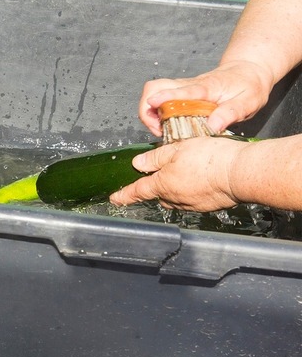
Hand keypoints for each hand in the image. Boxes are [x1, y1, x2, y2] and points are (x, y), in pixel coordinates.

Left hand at [109, 137, 248, 211]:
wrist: (241, 173)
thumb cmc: (210, 158)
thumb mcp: (176, 150)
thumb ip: (154, 158)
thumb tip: (138, 164)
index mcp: (163, 184)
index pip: (138, 191)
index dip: (124, 195)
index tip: (115, 198)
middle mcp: (175, 198)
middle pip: (158, 194)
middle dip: (156, 187)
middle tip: (162, 174)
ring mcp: (193, 205)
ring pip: (176, 198)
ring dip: (175, 189)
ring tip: (186, 173)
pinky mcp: (209, 206)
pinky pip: (193, 200)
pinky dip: (192, 191)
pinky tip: (202, 179)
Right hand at [137, 60, 276, 136]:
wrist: (248, 71)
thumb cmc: (250, 86)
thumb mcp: (249, 102)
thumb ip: (231, 113)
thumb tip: (212, 126)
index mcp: (207, 87)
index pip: (182, 90)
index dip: (165, 96)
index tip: (152, 103)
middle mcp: (189, 84)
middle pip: (155, 86)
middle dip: (147, 107)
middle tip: (158, 128)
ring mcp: (182, 87)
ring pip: (153, 91)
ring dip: (149, 111)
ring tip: (161, 129)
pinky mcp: (179, 91)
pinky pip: (158, 97)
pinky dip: (154, 111)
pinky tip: (166, 123)